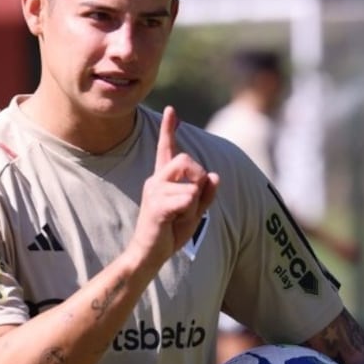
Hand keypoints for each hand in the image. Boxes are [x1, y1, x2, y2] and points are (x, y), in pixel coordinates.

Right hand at [129, 106, 218, 268]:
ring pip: (192, 183)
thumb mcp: (193, 212)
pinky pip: (188, 198)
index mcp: (163, 179)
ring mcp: (155, 191)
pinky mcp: (157, 205)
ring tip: (180, 217)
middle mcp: (156, 180)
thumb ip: (205, 194)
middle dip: (199, 178)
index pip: (167, 148)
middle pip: (187, 159)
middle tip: (193, 198)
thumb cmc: (169, 233)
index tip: (171, 109)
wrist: (149, 254)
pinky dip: (190, 212)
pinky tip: (175, 222)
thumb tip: (215, 174)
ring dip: (195, 203)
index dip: (169, 129)